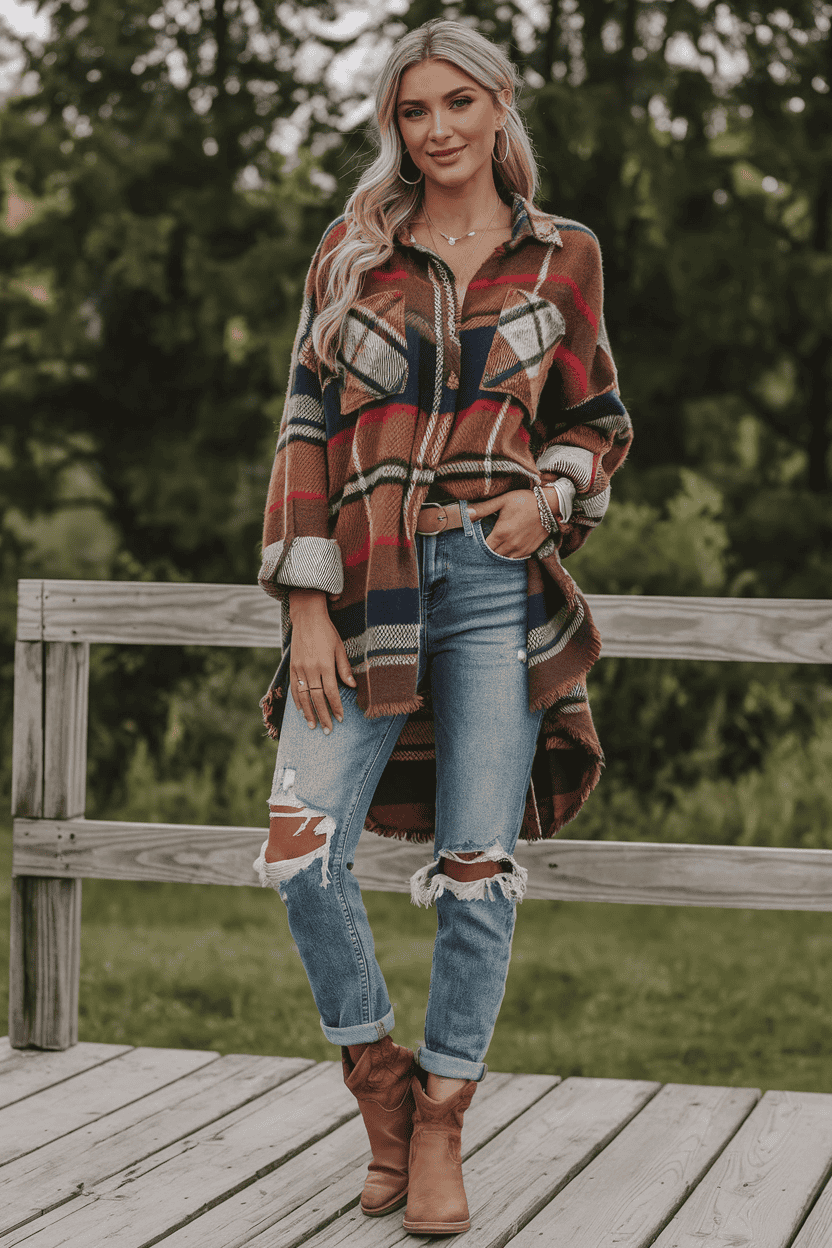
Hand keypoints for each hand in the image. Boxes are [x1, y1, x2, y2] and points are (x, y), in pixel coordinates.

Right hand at [288, 589, 355, 732]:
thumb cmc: (327, 631)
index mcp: (325, 664)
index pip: (331, 692)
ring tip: (313, 726)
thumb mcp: (339, 648)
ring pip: (303, 696)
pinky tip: (300, 710)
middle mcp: (311, 669)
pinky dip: (297, 701)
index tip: (340, 719)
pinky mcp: (292, 666)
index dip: (336, 707)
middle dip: (323, 716)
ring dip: (308, 713)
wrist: (307, 617)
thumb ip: (344, 669)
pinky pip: (294, 687)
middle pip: (317, 698)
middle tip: (328, 730)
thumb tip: (352, 686)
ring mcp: (299, 668)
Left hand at [467, 489, 556, 558]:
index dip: (478, 547)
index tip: (475, 543)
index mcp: (501, 533)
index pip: (484, 548)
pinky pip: (516, 559)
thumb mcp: (503, 500)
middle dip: (487, 552)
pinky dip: (510, 556)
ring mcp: (521, 549)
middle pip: (493, 556)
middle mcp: (511, 545)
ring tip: (495, 549)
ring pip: (504, 559)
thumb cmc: (524, 500)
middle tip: (483, 547)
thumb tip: (466, 514)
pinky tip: (507, 549)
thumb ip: (483, 509)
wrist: (549, 505)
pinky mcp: (530, 550)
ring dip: (498, 555)